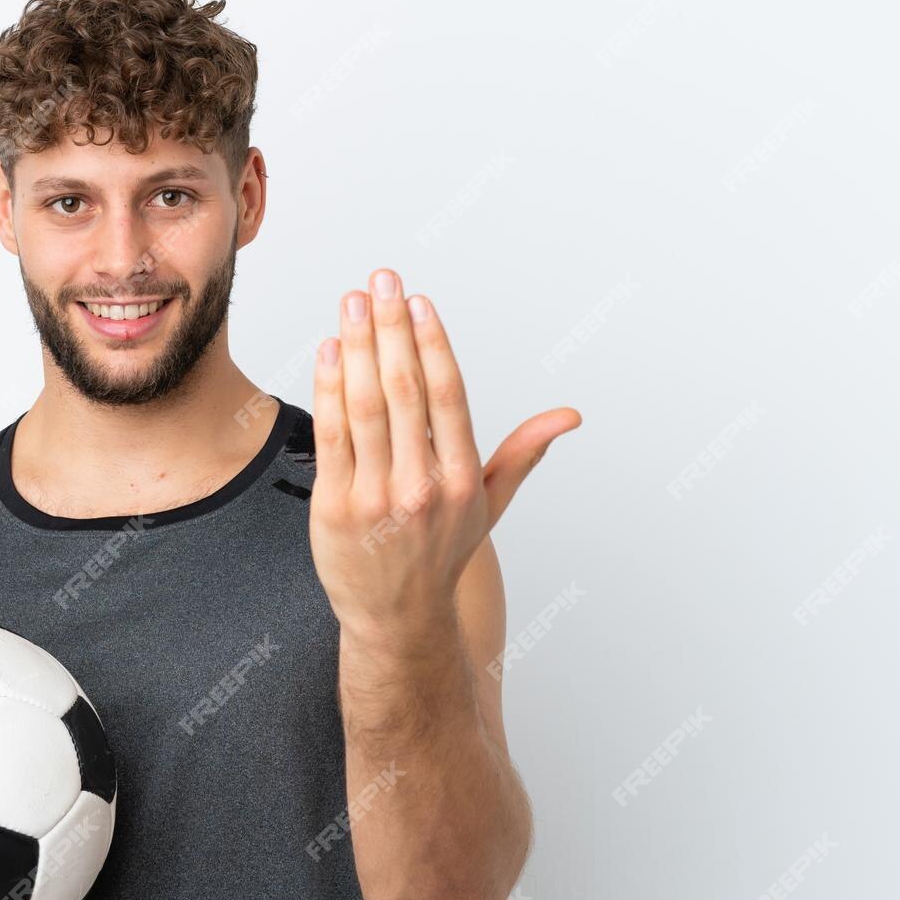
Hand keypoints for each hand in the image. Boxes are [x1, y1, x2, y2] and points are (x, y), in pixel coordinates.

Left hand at [310, 266, 579, 648]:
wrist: (396, 618)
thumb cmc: (440, 554)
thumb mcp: (488, 505)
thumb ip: (522, 452)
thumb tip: (569, 416)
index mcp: (462, 480)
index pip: (448, 396)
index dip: (432, 343)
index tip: (418, 301)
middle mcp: (422, 487)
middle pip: (405, 390)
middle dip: (392, 328)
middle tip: (381, 281)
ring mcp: (376, 497)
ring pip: (366, 406)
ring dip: (358, 346)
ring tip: (352, 303)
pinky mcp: (335, 506)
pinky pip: (333, 436)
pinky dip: (329, 389)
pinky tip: (330, 350)